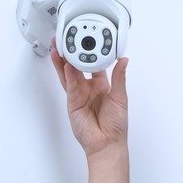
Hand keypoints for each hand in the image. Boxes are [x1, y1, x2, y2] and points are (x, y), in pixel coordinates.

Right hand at [50, 37, 128, 156]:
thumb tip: (123, 60)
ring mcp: (79, 94)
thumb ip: (119, 77)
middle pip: (78, 66)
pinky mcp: (72, 101)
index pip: (95, 64)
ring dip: (64, 61)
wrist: (107, 142)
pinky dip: (67, 74)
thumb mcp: (120, 97)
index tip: (90, 41)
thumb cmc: (116, 124)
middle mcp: (89, 88)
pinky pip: (69, 84)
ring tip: (59, 47)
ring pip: (69, 73)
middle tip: (68, 40)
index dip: (91, 53)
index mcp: (102, 85)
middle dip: (72, 54)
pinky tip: (65, 64)